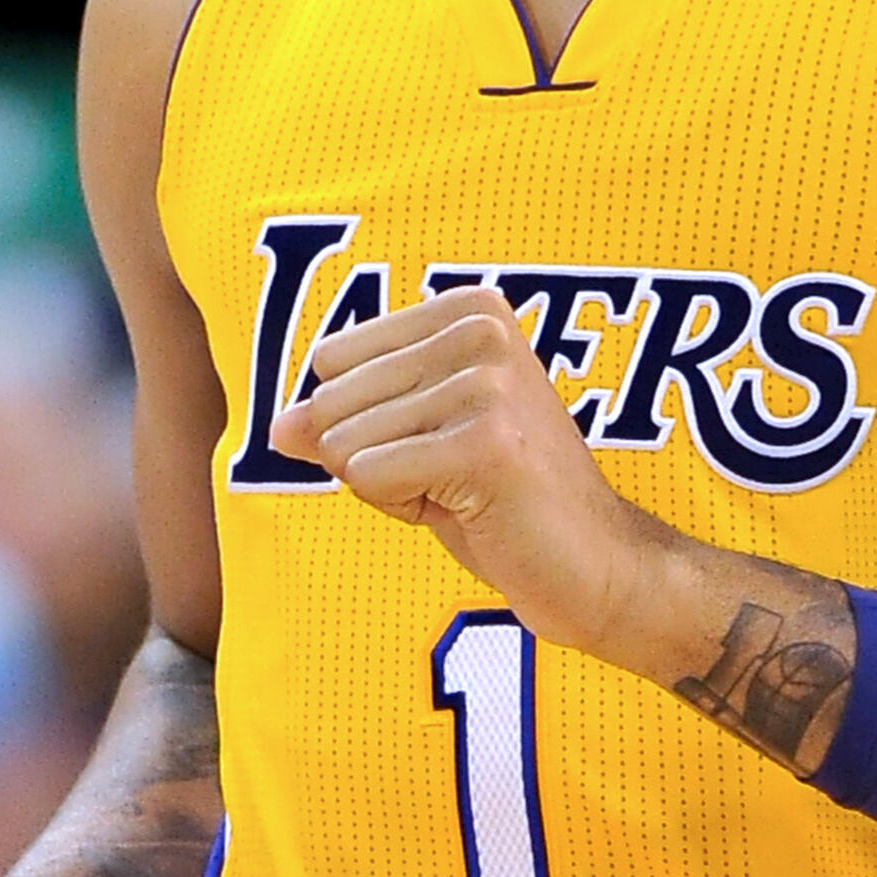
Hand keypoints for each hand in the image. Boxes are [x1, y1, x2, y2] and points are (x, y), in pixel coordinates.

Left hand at [268, 287, 669, 651]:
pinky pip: (369, 478)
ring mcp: (484, 384)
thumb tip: (279, 426)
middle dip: (373, 458)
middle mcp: (479, 331)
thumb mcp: (414, 443)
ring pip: (345, 444)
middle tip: (456, 475)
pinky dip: (404, 509)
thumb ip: (345, 420)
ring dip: (392, 488)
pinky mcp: (484, 442)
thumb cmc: (507, 503)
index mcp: (468, 311)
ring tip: (467, 490)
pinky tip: (472, 508)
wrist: (597, 565)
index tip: (442, 441)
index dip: (368, 422)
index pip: (333, 360)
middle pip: (332, 400)